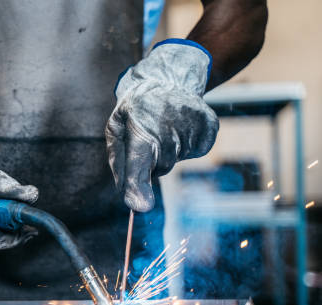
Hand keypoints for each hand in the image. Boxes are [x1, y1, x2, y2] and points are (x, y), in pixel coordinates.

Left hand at [105, 39, 218, 211]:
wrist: (169, 78)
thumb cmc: (135, 109)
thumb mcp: (115, 130)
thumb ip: (119, 164)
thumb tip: (126, 194)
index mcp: (140, 128)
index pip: (139, 162)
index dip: (138, 185)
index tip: (140, 206)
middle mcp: (169, 129)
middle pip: (160, 168)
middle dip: (151, 163)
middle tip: (148, 138)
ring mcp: (194, 128)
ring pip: (176, 161)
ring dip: (167, 152)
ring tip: (164, 128)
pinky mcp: (210, 129)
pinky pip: (194, 152)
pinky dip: (185, 146)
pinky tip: (179, 128)